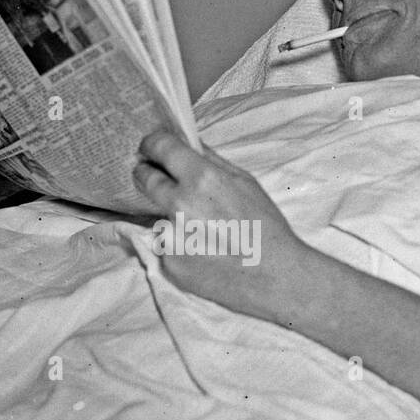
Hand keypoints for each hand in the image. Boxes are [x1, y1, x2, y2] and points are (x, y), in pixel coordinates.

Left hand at [132, 130, 309, 320]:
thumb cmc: (266, 227)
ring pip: (158, 216)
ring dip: (171, 217)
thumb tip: (188, 143)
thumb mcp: (245, 183)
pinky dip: (179, 247)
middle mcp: (180, 205)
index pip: (160, 148)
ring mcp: (171, 237)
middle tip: (156, 177)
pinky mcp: (169, 264)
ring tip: (203, 231)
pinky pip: (165, 247)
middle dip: (148, 174)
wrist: (274, 277)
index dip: (152, 144)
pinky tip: (204, 254)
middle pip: (145, 179)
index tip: (150, 147)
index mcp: (202, 179)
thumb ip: (212, 160)